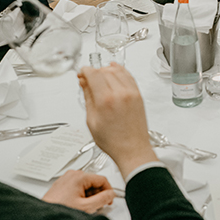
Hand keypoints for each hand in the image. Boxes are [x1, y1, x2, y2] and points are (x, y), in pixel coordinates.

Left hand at [42, 169, 113, 212]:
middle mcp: (72, 174)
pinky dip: (81, 196)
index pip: (102, 179)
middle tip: (97, 206)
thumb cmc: (60, 210)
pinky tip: (78, 206)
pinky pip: (77, 187)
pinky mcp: (61, 185)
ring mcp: (66, 179)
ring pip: (85, 185)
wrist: (43, 216)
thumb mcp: (86, 207)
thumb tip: (111, 194)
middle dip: (98, 194)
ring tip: (85, 208)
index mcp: (79, 176)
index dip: (109, 190)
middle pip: (93, 181)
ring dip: (89, 196)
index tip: (109, 199)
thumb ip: (103, 199)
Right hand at [78, 64, 157, 178]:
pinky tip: (115, 71)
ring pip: (117, 70)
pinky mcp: (138, 95)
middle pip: (105, 70)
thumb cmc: (113, 141)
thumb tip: (84, 83)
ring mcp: (131, 93)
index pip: (94, 74)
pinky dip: (120, 70)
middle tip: (87, 78)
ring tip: (99, 76)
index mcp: (106, 100)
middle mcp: (120, 93)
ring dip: (106, 69)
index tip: (81, 73)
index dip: (85, 71)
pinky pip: (129, 76)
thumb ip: (88, 97)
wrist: (132, 149)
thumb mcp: (92, 120)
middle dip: (94, 71)